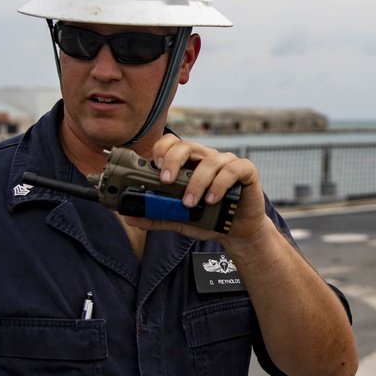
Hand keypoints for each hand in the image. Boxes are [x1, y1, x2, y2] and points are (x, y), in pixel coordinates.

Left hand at [124, 134, 268, 244]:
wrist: (238, 231)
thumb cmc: (210, 218)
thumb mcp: (179, 220)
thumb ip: (157, 215)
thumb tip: (129, 216)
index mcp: (189, 164)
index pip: (172, 144)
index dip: (162, 149)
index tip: (154, 167)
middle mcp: (206, 158)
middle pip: (187, 145)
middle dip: (173, 160)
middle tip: (165, 180)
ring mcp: (227, 162)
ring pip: (210, 160)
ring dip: (196, 182)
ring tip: (190, 203)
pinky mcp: (245, 170)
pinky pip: (232, 169)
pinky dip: (219, 184)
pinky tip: (212, 200)